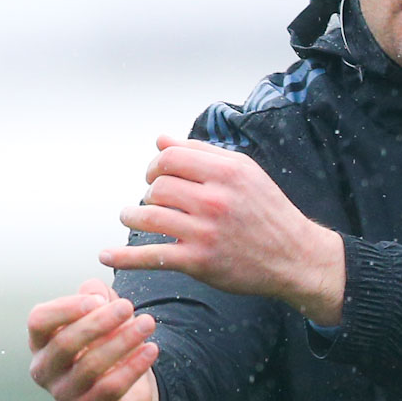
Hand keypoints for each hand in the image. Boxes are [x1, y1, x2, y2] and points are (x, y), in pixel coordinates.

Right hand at [27, 278, 159, 400]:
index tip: (98, 299)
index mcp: (40, 341)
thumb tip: (95, 292)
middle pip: (65, 343)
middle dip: (99, 322)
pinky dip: (133, 367)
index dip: (66, 308)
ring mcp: (63, 393)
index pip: (39, 321)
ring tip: (148, 323)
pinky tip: (152, 349)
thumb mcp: (100, 312)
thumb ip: (95, 295)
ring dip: (122, 341)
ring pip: (90, 366)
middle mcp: (44, 369)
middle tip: (128, 306)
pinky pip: (111, 388)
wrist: (123, 385)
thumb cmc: (103, 340)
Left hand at [99, 135, 345, 324]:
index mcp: (227, 172)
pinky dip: (124, 258)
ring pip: (148, 216)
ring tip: (131, 217)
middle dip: (147, 191)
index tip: (155, 176)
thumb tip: (160, 139)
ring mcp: (206, 232)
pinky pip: (151, 256)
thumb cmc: (268, 211)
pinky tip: (106, 256)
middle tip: (150, 200)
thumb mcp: (243, 172)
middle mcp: (216, 199)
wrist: (295, 256)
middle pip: (157, 186)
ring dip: (132, 216)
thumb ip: (201, 153)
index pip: (170, 157)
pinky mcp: (199, 262)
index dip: (155, 165)